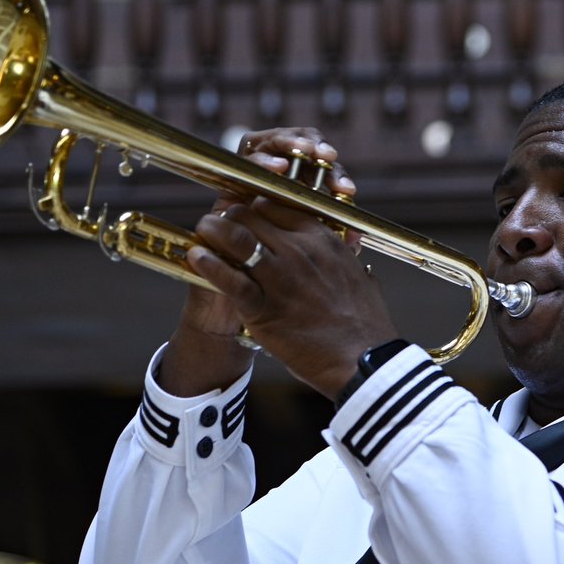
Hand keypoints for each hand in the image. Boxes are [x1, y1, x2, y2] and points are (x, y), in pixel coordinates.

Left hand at [159, 128, 397, 397]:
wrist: (364, 360)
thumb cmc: (366, 324)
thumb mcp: (360, 276)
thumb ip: (345, 259)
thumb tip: (347, 253)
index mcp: (324, 239)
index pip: (278, 203)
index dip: (256, 205)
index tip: (248, 214)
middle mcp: (300, 250)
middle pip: (252, 214)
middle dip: (231, 214)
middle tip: (219, 222)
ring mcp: (281, 276)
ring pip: (236, 237)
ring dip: (214, 231)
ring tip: (203, 232)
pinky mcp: (265, 307)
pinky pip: (230, 278)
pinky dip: (209, 265)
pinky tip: (197, 258)